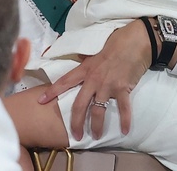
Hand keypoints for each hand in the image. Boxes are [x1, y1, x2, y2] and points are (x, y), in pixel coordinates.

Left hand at [37, 20, 151, 139]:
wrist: (136, 41)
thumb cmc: (117, 42)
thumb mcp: (96, 50)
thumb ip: (88, 60)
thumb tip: (80, 59)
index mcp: (86, 68)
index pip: (65, 81)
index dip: (52, 92)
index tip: (40, 101)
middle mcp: (94, 79)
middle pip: (79, 104)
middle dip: (75, 122)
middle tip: (75, 135)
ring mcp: (108, 85)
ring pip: (98, 111)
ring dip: (96, 126)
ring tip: (96, 136)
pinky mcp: (123, 89)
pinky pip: (123, 109)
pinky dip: (125, 121)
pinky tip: (125, 131)